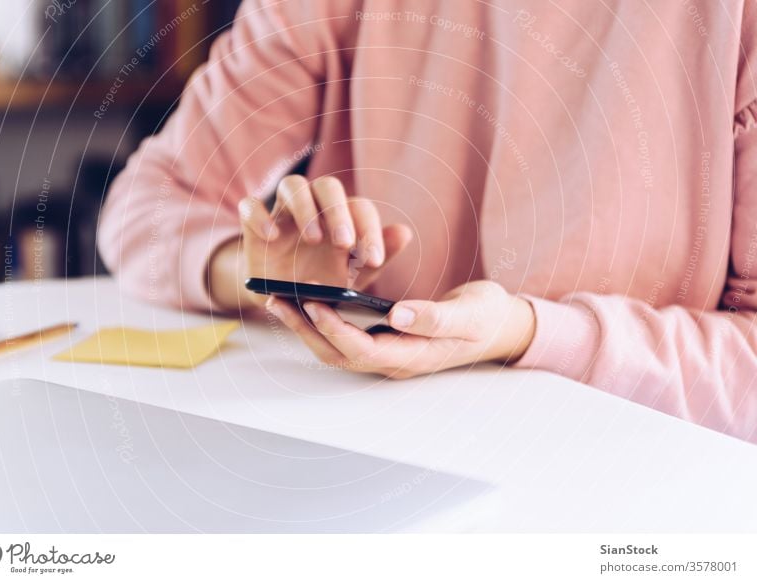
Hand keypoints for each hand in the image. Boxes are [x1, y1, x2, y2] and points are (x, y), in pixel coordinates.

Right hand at [210, 175, 410, 309]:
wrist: (281, 299)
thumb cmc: (322, 283)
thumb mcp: (352, 279)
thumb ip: (376, 256)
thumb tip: (405, 232)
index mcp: (342, 217)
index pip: (359, 208)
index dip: (369, 230)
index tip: (373, 260)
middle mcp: (314, 206)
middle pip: (328, 187)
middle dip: (338, 212)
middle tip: (344, 243)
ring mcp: (282, 212)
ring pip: (292, 186)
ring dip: (305, 208)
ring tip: (312, 238)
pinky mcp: (253, 224)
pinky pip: (251, 206)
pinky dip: (259, 215)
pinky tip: (270, 236)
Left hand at [265, 280, 536, 378]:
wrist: (502, 325)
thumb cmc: (488, 318)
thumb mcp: (470, 314)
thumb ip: (436, 316)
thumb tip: (399, 315)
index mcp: (414, 357)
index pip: (364, 350)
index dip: (335, 329)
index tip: (313, 304)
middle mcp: (396, 360)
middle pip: (339, 353)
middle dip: (306, 329)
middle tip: (276, 300)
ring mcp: (390, 352)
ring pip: (338, 346)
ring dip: (307, 326)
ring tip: (280, 299)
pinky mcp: (387, 338)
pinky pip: (347, 334)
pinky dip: (324, 320)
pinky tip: (308, 299)